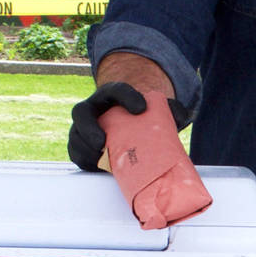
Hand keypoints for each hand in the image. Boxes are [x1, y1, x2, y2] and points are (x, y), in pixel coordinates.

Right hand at [88, 88, 212, 228]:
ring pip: (75, 135)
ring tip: (97, 159)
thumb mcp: (157, 111)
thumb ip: (171, 111)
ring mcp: (83, 128)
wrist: (130, 127)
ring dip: (83, 148)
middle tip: (102, 142)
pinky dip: (83, 160)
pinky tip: (95, 166)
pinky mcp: (82, 146)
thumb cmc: (143, 118)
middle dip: (88, 127)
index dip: (127, 96)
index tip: (141, 109)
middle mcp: (93, 109)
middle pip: (81, 113)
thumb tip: (180, 117)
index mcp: (111, 95)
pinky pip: (76, 153)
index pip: (116, 90)